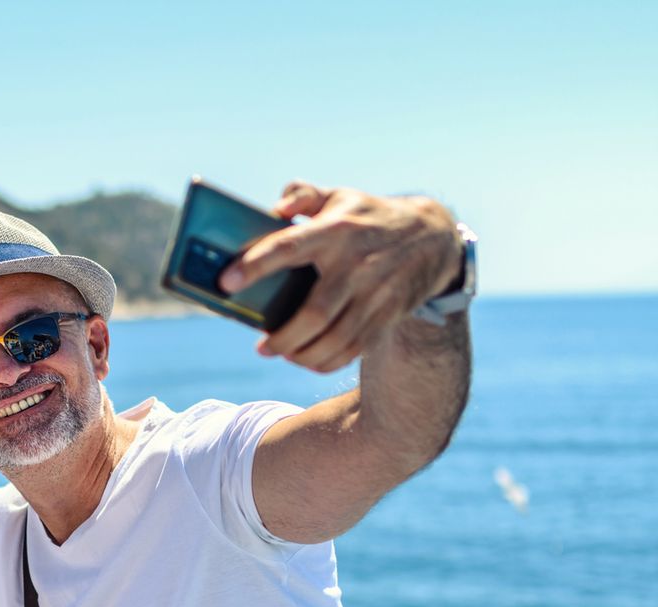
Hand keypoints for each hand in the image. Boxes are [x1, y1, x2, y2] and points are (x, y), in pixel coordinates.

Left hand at [219, 180, 463, 373]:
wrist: (431, 237)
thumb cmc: (368, 216)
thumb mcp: (339, 195)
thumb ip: (303, 194)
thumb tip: (275, 208)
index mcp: (335, 230)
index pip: (289, 246)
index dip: (256, 264)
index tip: (226, 282)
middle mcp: (355, 264)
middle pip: (313, 313)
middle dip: (282, 337)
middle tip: (262, 346)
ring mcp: (374, 293)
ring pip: (334, 338)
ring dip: (302, 354)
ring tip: (281, 352)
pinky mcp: (387, 314)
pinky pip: (354, 349)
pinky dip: (327, 362)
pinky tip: (308, 360)